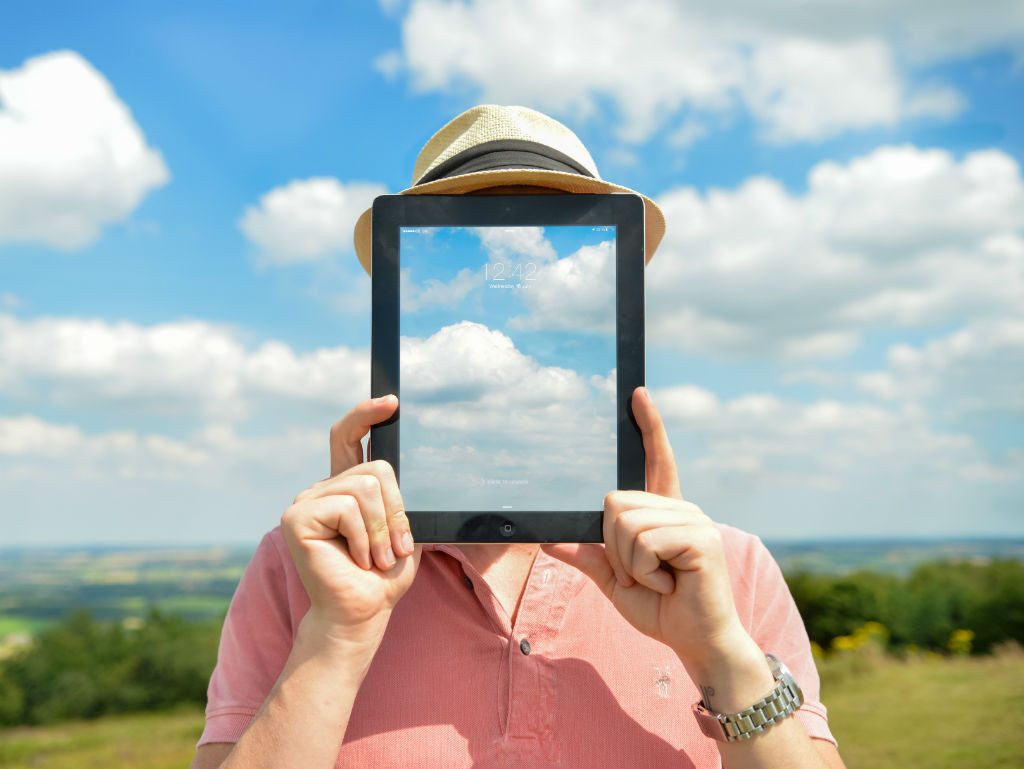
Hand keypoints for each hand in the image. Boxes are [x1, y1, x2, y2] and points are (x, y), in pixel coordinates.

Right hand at [281, 395, 417, 644]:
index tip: (391, 402)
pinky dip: (363, 538)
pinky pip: (349, 508)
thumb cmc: (381, 578)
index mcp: (345, 489)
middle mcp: (322, 489)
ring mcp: (306, 501)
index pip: (349, 438)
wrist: (361, 612)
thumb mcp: (400, 531)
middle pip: (376, 470)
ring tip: (375, 559)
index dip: (366, 415)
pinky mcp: (297, 516)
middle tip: (393, 549)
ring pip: (367, 488)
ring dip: (382, 531)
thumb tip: (395, 473)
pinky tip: (354, 559)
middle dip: (396, 512)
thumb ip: (395, 500)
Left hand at [544, 387, 751, 670]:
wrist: (696, 643)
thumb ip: (589, 556)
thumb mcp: (616, 580)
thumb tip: (548, 540)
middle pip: (614, 503)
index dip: (648, 425)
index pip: (656, 459)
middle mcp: (682, 507)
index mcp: (665, 512)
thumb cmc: (662, 610)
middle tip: (642, 574)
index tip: (636, 392)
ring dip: (628, 563)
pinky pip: (643, 543)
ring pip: (624, 523)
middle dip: (614, 547)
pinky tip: (670, 583)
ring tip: (658, 580)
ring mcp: (694, 520)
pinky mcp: (701, 538)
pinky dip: (643, 571)